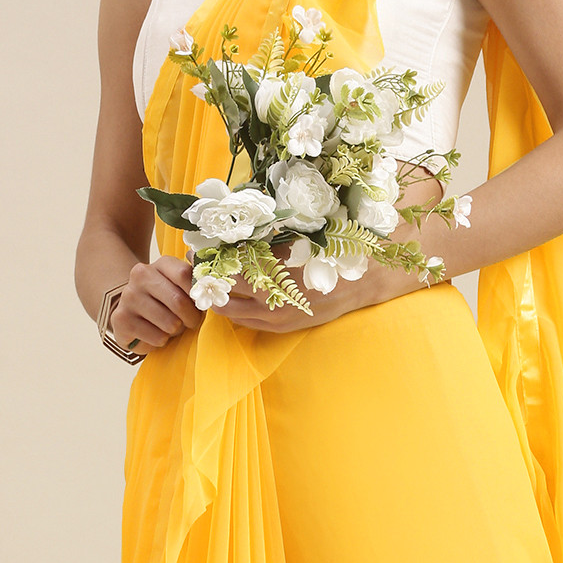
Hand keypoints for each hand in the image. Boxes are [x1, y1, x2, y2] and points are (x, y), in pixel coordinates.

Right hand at [110, 255, 203, 353]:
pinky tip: (155, 333)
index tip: (202, 304)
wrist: (133, 313)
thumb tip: (214, 293)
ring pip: (170, 323)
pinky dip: (162, 341)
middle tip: (191, 322)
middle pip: (179, 301)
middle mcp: (140, 276)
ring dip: (176, 331)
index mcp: (160, 264)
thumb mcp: (181, 287)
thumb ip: (196, 285)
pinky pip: (157, 338)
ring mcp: (128, 297)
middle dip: (191, 318)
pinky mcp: (121, 320)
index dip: (199, 295)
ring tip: (171, 326)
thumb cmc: (166, 301)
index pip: (185, 275)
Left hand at [206, 237, 411, 333]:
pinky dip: (238, 309)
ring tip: (219, 280)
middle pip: (221, 297)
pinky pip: (248, 322)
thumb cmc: (331, 248)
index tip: (196, 250)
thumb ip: (260, 240)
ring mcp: (275, 318)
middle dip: (209, 282)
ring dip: (222, 297)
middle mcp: (269, 301)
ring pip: (231, 314)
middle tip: (203, 266)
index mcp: (270, 275)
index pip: (223, 272)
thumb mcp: (293, 238)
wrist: (366, 277)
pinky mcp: (283, 328)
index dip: (206, 261)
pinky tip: (239, 294)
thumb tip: (228, 234)